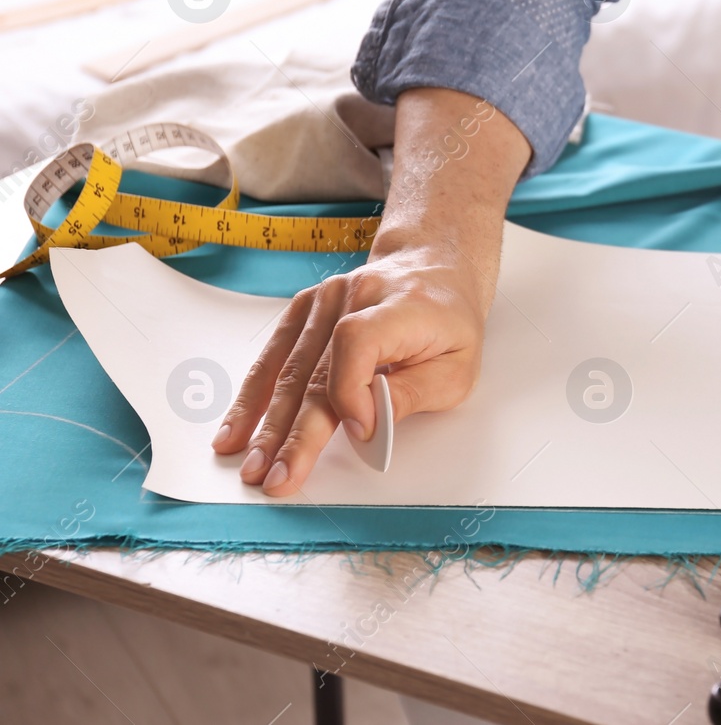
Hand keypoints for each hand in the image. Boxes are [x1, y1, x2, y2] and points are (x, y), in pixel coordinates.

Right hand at [210, 247, 486, 496]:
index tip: (359, 433)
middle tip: (276, 475)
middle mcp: (355, 296)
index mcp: (400, 306)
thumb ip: (411, 395)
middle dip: (293, 431)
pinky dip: (254, 396)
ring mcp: (325, 300)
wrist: (433, 269)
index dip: (352, 391)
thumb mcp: (457, 368)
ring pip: (288, 369)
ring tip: (251, 462)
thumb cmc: (449, 325)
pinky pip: (275, 356)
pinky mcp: (305, 309)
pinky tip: (238, 428)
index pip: (357, 343)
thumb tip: (367, 427)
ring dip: (266, 421)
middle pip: (315, 369)